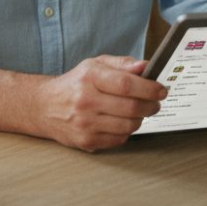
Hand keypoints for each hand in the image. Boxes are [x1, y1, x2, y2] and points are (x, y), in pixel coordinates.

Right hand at [37, 55, 167, 151]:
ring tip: (139, 111)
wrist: (44, 106)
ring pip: (128, 125)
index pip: (126, 84)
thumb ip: (122, 64)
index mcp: (89, 77)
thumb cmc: (75, 83)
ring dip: (141, 119)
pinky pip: (119, 139)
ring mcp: (85, 123)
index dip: (149, 88)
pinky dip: (127, 131)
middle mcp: (85, 100)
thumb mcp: (95, 65)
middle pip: (131, 107)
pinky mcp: (86, 141)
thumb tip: (145, 66)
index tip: (161, 90)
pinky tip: (122, 122)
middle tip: (156, 103)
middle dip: (151, 105)